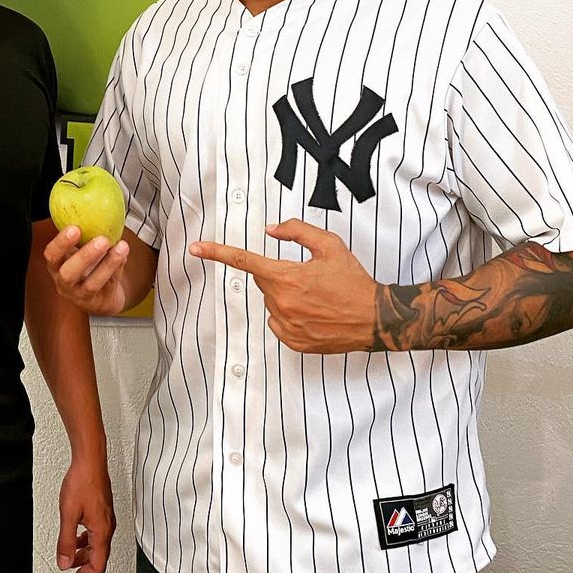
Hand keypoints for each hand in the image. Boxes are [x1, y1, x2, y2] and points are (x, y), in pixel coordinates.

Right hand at [44, 226, 129, 315]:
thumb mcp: (80, 250)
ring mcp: (80, 295)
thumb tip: (95, 204)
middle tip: (102, 240)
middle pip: (68, 273)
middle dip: (84, 256)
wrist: (102, 296)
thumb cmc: (88, 266)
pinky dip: (117, 269)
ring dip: (107, 264)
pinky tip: (124, 256)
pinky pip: (108, 286)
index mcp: (57, 265)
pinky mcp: (98, 302)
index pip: (51, 255)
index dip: (60, 243)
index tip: (74, 228)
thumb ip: (84, 233)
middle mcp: (64, 282)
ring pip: (91, 284)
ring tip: (121, 247)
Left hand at [55, 452, 114, 572]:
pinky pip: (95, 535)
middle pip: (98, 559)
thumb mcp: (69, 514)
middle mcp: (107, 527)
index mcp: (102, 531)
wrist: (90, 459)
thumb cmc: (83, 480)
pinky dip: (85, 543)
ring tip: (70, 564)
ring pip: (96, 547)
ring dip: (83, 558)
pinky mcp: (102, 511)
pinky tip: (76, 541)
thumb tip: (65, 562)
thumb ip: (66, 541)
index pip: (97, 566)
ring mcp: (105, 518)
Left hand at [190, 219, 377, 353]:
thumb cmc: (353, 281)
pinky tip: (313, 315)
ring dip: (286, 298)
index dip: (217, 252)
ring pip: (272, 303)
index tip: (196, 249)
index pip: (244, 261)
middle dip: (280, 277)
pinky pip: (279, 323)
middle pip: (264, 282)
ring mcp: (287, 325)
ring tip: (317, 299)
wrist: (376, 318)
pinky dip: (290, 317)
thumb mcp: (329, 245)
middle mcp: (282, 302)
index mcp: (287, 276)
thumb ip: (296, 231)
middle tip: (310, 280)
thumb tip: (271, 230)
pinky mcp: (293, 342)